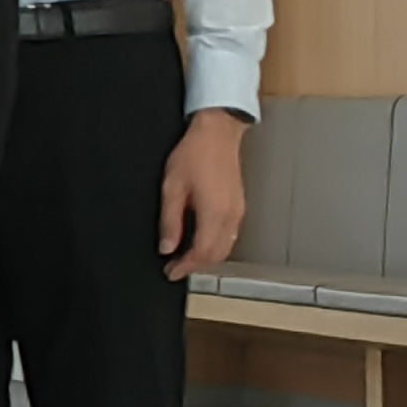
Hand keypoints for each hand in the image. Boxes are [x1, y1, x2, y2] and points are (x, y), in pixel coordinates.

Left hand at [160, 108, 247, 279]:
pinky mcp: (239, 206)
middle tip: (175, 268)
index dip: (185, 266)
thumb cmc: (194, 154)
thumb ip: (170, 221)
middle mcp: (231, 216)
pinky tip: (200, 241)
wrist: (217, 134)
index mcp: (214, 213)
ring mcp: (238, 211)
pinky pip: (230, 235)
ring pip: (226, 246)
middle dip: (196, 265)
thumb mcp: (172, 187)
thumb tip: (167, 247)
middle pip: (217, 254)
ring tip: (184, 258)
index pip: (202, 252)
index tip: (170, 272)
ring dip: (206, 256)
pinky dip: (215, 245)